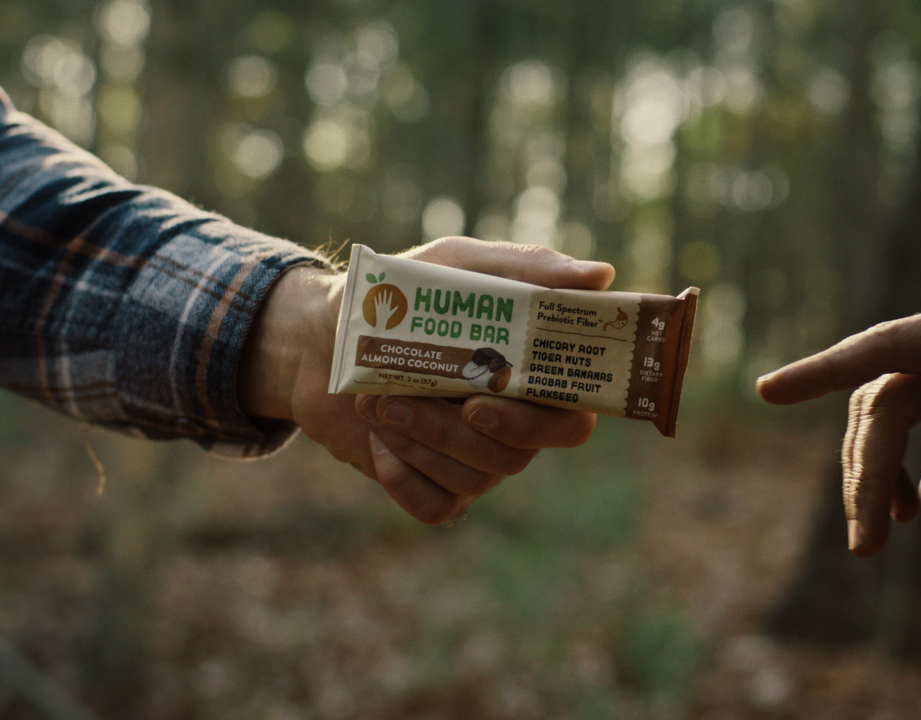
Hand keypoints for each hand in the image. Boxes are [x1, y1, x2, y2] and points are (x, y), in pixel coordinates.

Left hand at [238, 237, 615, 523]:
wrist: (318, 338)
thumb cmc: (400, 296)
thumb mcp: (456, 267)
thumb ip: (526, 271)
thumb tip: (601, 276)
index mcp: (531, 377)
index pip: (573, 420)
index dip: (544, 422)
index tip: (483, 399)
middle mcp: (513, 424)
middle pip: (520, 456)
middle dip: (458, 434)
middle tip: (407, 401)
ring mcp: (476, 458)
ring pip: (475, 478)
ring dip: (419, 443)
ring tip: (374, 404)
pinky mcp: (436, 484)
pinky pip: (438, 506)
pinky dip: (403, 478)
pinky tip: (378, 442)